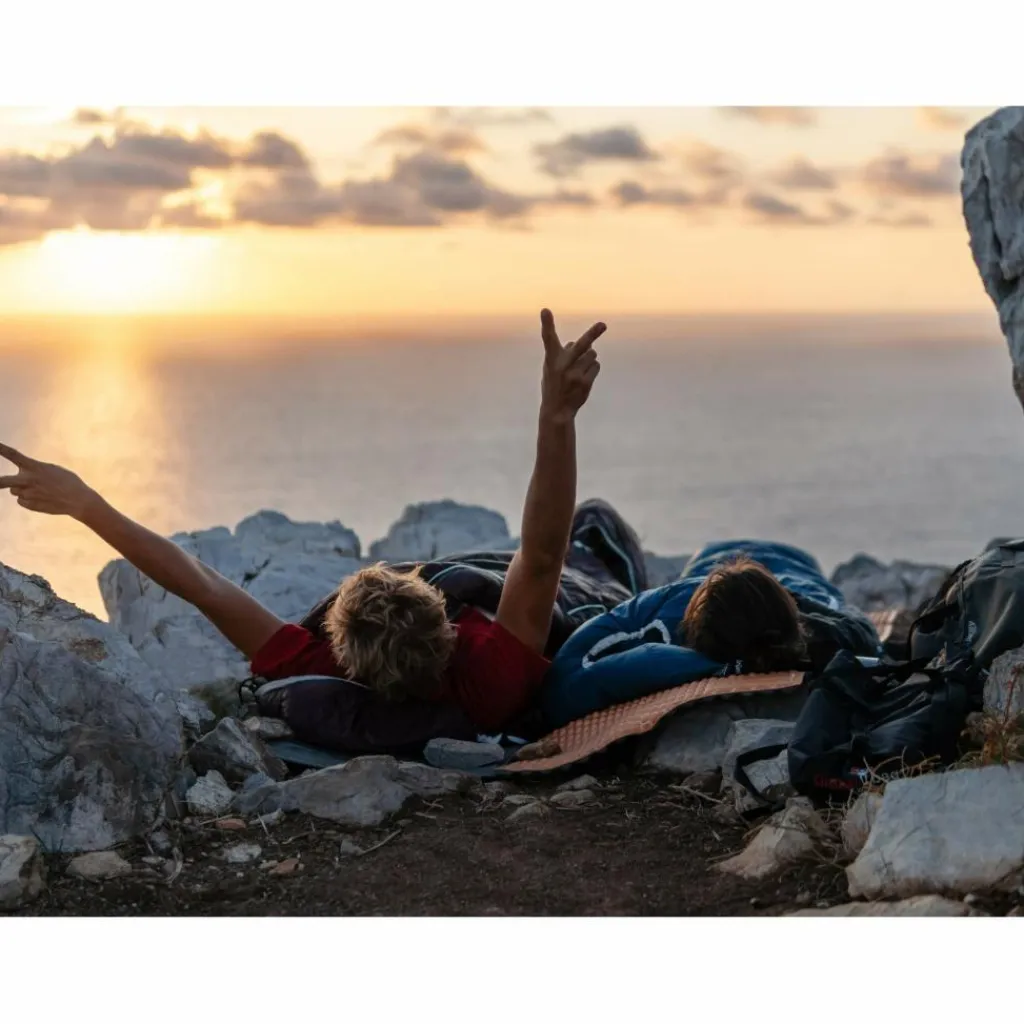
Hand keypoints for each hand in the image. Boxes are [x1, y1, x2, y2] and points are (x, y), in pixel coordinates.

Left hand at [0, 443, 97, 518]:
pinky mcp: (29, 505)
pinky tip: (42, 499)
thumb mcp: (51, 470)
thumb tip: (19, 480)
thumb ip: (34, 471)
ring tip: (39, 490)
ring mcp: (28, 494)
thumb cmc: (67, 482)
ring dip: (22, 490)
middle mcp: (28, 480)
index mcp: (34, 467)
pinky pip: (21, 501)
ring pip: (14, 491)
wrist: (78, 500)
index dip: (1, 449)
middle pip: (2, 481)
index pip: (13, 455)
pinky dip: (28, 500)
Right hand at [539, 309, 605, 423]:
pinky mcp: (585, 383)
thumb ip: (565, 352)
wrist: (557, 410)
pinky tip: (583, 378)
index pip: (548, 338)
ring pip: (592, 354)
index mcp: (551, 359)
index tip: (545, 310)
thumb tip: (586, 343)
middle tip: (603, 325)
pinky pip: (596, 365)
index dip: (547, 324)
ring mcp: (575, 375)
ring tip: (578, 370)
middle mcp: (563, 366)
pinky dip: (592, 368)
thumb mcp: (552, 366)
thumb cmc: (554, 383)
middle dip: (592, 334)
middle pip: (581, 345)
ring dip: (589, 358)